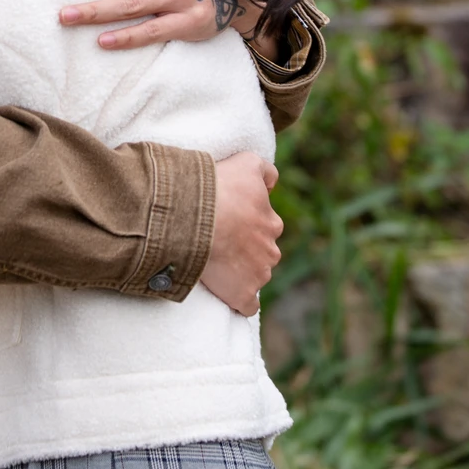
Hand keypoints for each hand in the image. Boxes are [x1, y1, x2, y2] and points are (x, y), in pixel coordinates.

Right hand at [201, 152, 281, 315]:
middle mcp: (270, 251)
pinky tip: (228, 294)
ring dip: (241, 273)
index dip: (245, 226)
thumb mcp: (246, 163)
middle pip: (261, 254)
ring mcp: (258, 275)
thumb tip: (273, 184)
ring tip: (215, 265)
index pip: (265, 228)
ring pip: (255, 276)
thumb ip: (265, 170)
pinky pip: (247, 305)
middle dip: (246, 251)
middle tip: (218, 243)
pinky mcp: (243, 295)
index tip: (226, 223)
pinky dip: (240, 301)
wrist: (196, 216)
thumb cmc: (219, 188)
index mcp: (271, 223)